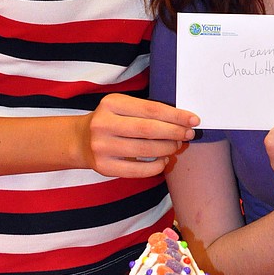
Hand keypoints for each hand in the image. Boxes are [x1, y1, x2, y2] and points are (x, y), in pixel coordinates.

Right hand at [81, 95, 198, 177]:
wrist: (80, 140)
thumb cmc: (111, 121)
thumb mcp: (122, 107)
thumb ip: (146, 111)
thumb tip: (182, 121)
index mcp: (111, 104)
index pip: (151, 109)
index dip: (175, 115)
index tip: (193, 120)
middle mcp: (103, 124)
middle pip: (148, 129)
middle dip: (174, 132)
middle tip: (188, 134)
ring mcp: (101, 146)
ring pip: (144, 150)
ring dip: (166, 149)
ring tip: (176, 146)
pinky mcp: (103, 166)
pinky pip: (137, 170)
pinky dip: (155, 166)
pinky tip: (163, 161)